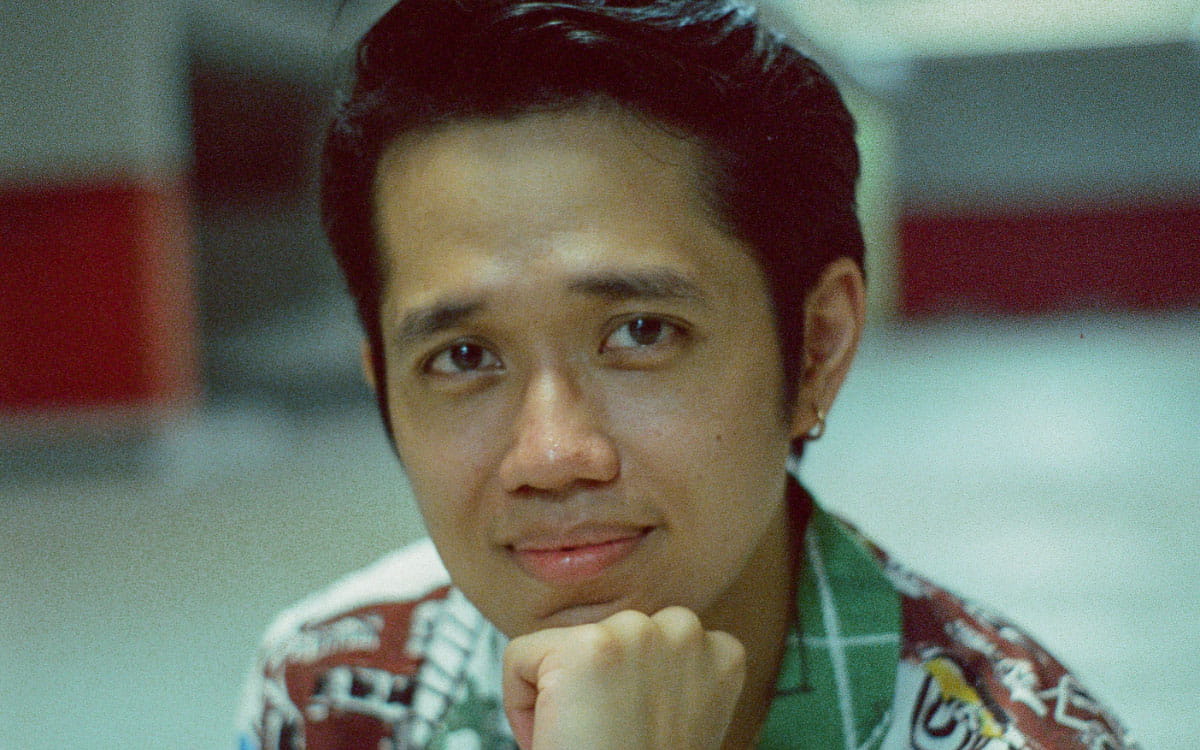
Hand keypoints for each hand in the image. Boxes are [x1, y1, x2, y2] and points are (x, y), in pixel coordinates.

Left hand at [501, 606, 745, 749]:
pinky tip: (556, 736)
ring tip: (587, 739)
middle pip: (606, 635)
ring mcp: (637, 632)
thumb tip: (622, 664)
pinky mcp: (587, 647)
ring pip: (562, 645)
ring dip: (561, 692)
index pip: (648, 642)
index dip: (626, 694)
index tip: (629, 732)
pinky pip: (520, 657)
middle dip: (594, 687)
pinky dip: (519, 703)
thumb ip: (666, 675)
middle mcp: (686, 631)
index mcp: (721, 653)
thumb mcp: (679, 718)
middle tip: (606, 739)